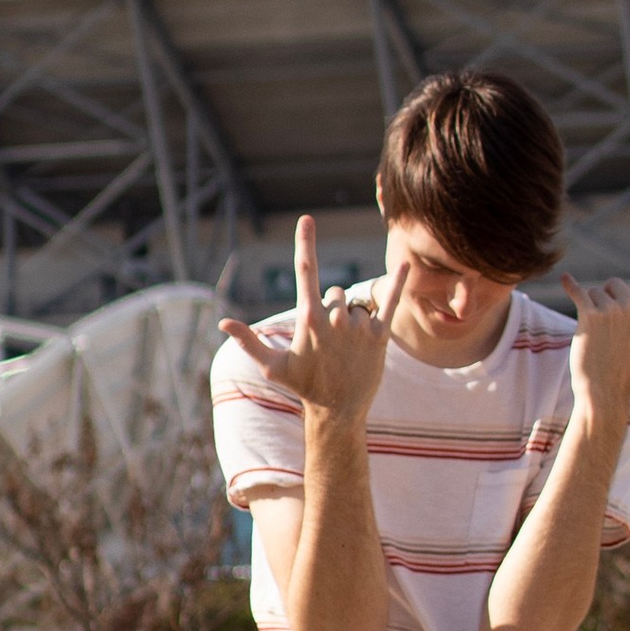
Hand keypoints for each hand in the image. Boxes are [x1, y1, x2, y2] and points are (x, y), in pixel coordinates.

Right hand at [220, 215, 408, 427]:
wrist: (338, 411)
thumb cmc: (303, 386)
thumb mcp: (272, 366)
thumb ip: (248, 341)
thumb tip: (222, 322)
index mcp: (309, 318)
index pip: (306, 271)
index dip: (305, 243)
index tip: (307, 219)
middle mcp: (336, 318)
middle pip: (336, 293)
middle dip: (332, 310)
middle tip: (329, 343)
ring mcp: (360, 326)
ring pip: (356, 305)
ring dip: (351, 320)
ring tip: (346, 349)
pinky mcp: (381, 335)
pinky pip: (391, 302)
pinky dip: (399, 282)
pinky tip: (407, 264)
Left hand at [563, 210, 629, 410]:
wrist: (604, 393)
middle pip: (615, 283)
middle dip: (608, 300)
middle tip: (609, 331)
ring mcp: (613, 310)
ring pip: (595, 291)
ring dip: (592, 309)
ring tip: (596, 336)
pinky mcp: (590, 315)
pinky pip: (578, 291)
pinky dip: (570, 286)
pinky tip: (566, 280)